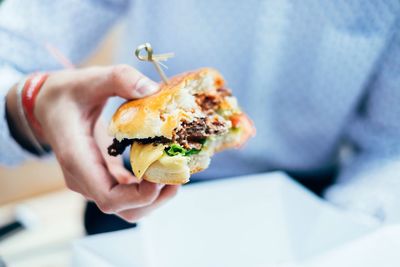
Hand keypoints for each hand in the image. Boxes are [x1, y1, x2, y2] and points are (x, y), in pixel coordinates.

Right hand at [8, 65, 178, 221]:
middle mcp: (83, 177)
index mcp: (77, 158)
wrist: (47, 105)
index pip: (108, 197)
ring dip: (154, 197)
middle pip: (122, 208)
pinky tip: (163, 169)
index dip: (139, 196)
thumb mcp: (89, 78)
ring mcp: (92, 180)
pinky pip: (126, 194)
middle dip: (155, 198)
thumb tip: (152, 89)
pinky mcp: (102, 176)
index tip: (163, 178)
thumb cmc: (66, 94)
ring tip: (175, 173)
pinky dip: (147, 189)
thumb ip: (119, 78)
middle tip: (178, 174)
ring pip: (127, 207)